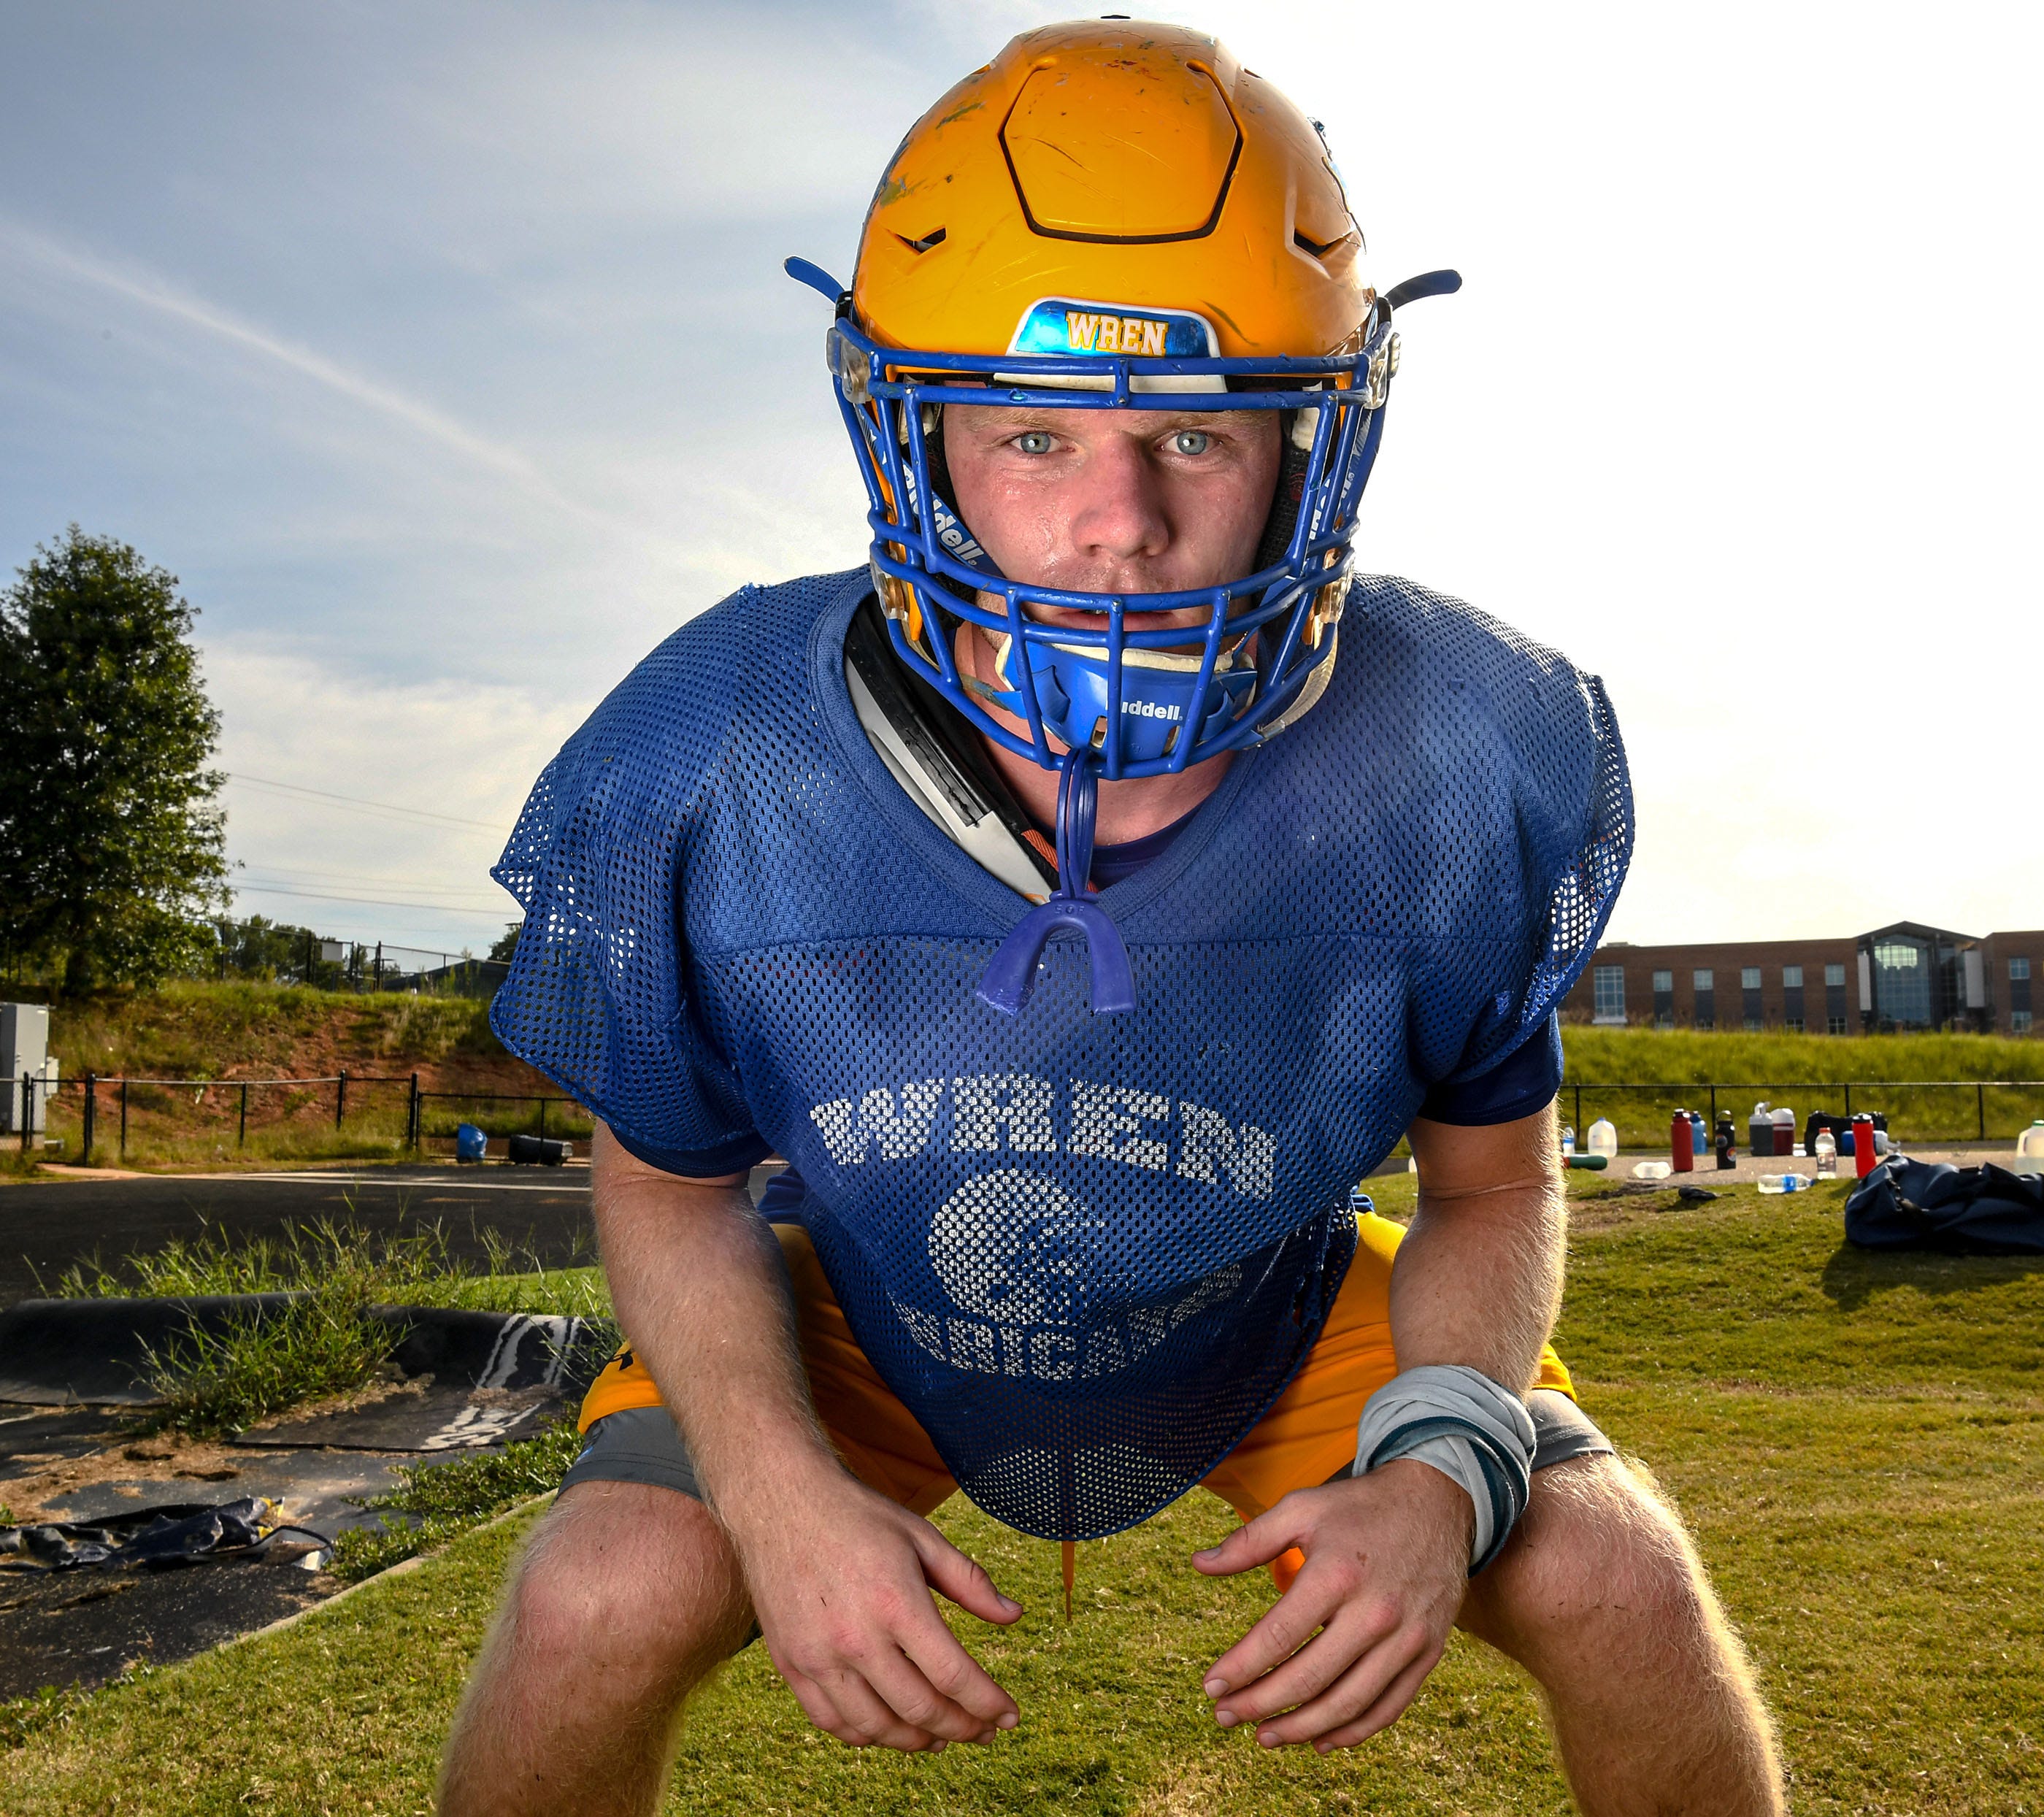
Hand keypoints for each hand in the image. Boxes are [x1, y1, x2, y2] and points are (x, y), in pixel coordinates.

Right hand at [728, 1460, 1023, 1752]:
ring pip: (875, 1727)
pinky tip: (889, 1727)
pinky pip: (831, 1721)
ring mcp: (817, 1655)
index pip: (953, 1675)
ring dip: (916, 1741)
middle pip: (919, 1708)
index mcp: (896, 1602)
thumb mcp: (922, 1537)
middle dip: (961, 1728)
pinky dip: (866, 1735)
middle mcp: (855, 1637)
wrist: (781, 1501)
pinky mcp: (790, 1663)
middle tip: (983, 1732)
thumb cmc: (859, 1516)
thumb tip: (1013, 1616)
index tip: (1009, 1717)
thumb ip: (969, 1581)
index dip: (988, 1704)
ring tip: (941, 1736)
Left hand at [1191, 1459, 1472, 1751]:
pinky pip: (1389, 1707)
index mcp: (1336, 1574)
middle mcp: (1374, 1611)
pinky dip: (1353, 1732)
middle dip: (1260, 1704)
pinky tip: (1320, 1740)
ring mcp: (1405, 1637)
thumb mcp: (1301, 1508)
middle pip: (1309, 1677)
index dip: (1240, 1667)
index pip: (1278, 1636)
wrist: (1437, 1502)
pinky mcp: (1428, 1652)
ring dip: (1301, 1729)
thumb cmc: (1358, 1507)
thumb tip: (1199, 1565)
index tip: (1211, 1686)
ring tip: (1264, 1736)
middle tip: (1225, 1716)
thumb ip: (1249, 1540)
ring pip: (1348, 1703)